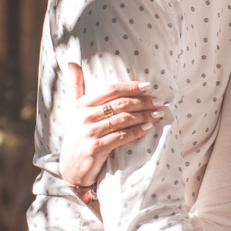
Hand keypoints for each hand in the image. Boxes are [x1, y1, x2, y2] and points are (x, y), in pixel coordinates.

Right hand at [58, 62, 162, 187]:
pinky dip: (137, 132)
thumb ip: (76, 86)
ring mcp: (89, 132)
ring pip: (123, 119)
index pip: (110, 90)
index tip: (148, 86)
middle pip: (120, 104)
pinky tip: (148, 128)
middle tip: (159, 102)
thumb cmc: (77, 137)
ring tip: (157, 114)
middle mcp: (84, 116)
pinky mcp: (96, 148)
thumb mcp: (72, 110)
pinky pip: (121, 137)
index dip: (131, 87)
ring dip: (144, 116)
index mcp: (81, 104)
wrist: (71, 169)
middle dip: (142, 101)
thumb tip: (72, 62)